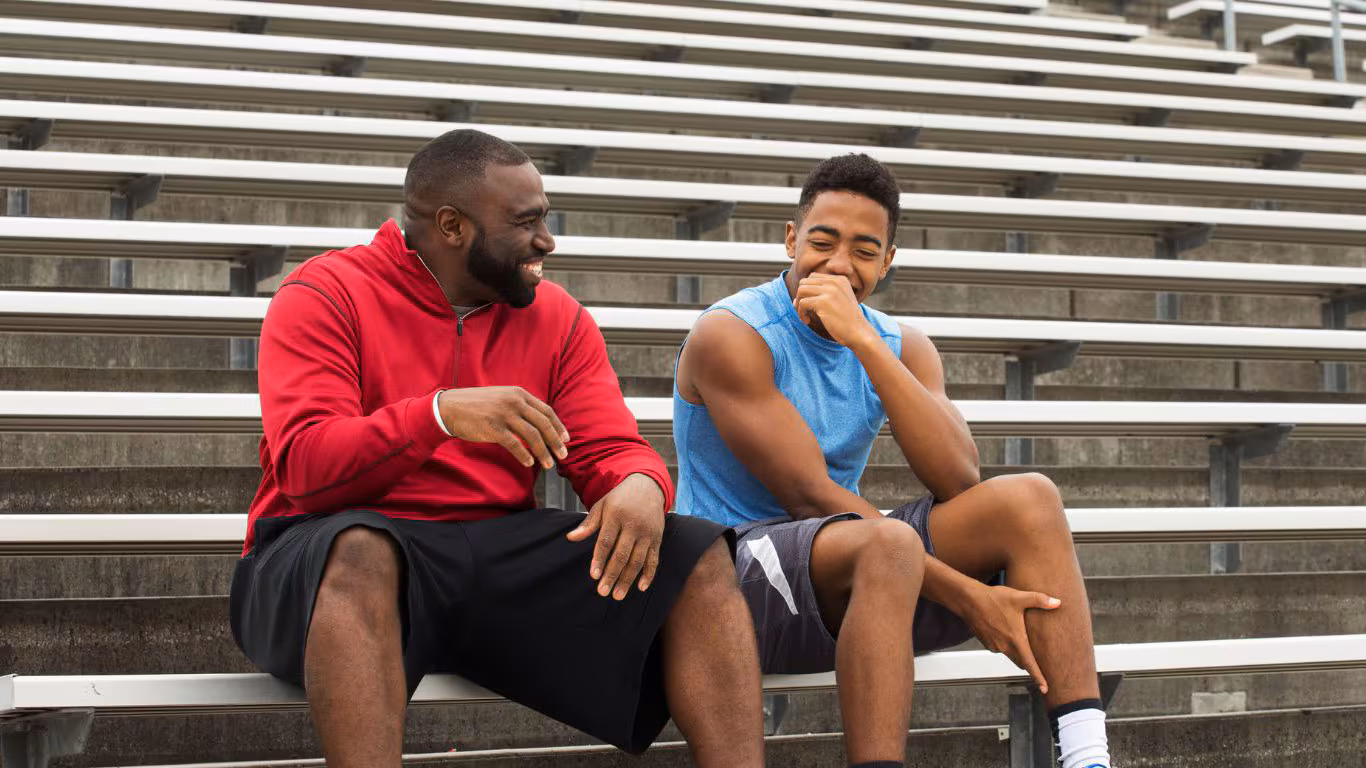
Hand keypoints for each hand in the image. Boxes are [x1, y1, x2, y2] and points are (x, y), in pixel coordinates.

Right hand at [437, 387, 568, 469]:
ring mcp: (504, 414)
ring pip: (532, 436)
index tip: (566, 439)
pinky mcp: (493, 428)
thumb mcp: (502, 398)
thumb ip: (520, 406)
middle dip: (556, 442)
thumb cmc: (478, 405)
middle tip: (563, 455)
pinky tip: (529, 463)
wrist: (450, 408)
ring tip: (548, 464)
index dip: (559, 426)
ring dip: (543, 452)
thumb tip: (539, 423)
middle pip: (543, 424)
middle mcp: (514, 402)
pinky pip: (515, 444)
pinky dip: (524, 455)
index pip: (546, 411)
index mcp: (519, 394)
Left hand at [565, 473, 666, 599]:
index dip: (600, 559)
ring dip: (628, 579)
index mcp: (616, 515)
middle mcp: (633, 525)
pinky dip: (649, 574)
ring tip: (617, 595)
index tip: (594, 575)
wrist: (648, 486)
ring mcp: (647, 533)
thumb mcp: (602, 505)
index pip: (606, 541)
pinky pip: (654, 559)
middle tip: (603, 592)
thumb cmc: (620, 498)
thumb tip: (571, 538)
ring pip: (637, 560)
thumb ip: (588, 523)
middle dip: (612, 575)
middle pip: (622, 554)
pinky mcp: (657, 538)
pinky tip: (641, 587)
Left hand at [792, 274, 876, 348]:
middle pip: (804, 282)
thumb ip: (826, 292)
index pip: (813, 277)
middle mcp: (834, 282)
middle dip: (800, 296)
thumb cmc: (847, 320)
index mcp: (840, 279)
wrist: (859, 332)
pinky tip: (807, 321)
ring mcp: (829, 291)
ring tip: (804, 316)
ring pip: (801, 290)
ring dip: (798, 304)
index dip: (807, 290)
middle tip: (803, 311)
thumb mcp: (840, 299)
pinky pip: (802, 303)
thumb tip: (799, 293)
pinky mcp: (823, 302)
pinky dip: (800, 313)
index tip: (808, 304)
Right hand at [961, 583, 1060, 693]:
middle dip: (1029, 664)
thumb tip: (1057, 602)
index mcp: (1016, 639)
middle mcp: (1004, 646)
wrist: (968, 600)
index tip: (1045, 689)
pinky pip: (999, 647)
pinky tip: (1003, 629)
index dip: (1038, 678)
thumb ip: (1040, 600)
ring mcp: (994, 646)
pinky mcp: (986, 643)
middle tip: (1037, 662)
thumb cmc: (993, 599)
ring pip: (1010, 654)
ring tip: (1017, 635)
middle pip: (1021, 662)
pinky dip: (1004, 643)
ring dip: (1016, 650)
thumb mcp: (1019, 597)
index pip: (1030, 664)